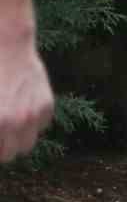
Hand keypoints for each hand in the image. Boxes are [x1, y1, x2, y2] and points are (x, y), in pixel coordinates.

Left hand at [0, 37, 51, 163]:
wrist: (7, 46)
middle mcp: (16, 122)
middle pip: (9, 155)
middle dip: (2, 147)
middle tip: (0, 133)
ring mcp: (33, 114)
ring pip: (27, 144)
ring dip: (17, 138)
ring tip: (9, 124)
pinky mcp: (47, 104)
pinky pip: (42, 125)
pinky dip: (33, 122)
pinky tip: (22, 108)